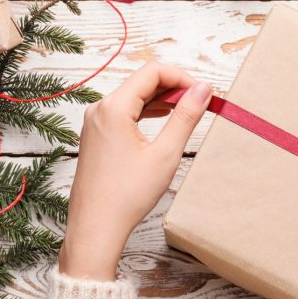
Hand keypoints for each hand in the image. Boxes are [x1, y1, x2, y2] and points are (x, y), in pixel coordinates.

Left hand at [60, 63, 211, 280]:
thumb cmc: (127, 195)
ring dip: (161, 100)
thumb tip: (203, 89)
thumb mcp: (165, 154)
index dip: (182, 77)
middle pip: (141, 81)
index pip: (152, 71)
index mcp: (113, 108)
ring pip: (132, 97)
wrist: (96, 226)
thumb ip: (186, 116)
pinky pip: (123, 113)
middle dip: (173, 87)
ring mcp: (94, 123)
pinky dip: (145, 112)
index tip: (203, 92)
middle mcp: (99, 109)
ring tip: (186, 112)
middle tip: (199, 103)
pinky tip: (163, 120)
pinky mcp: (95, 137)